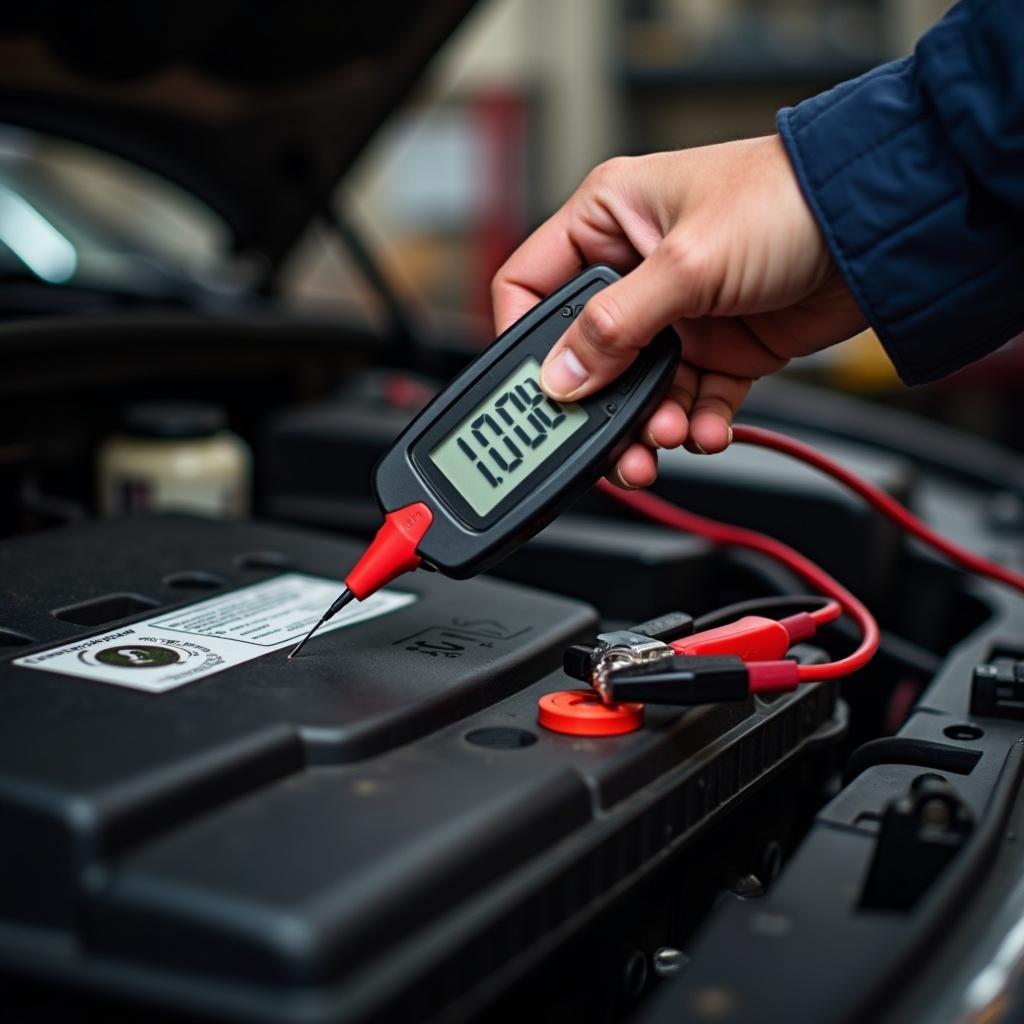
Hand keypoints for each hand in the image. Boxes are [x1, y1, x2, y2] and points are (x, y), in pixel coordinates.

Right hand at [491, 135, 866, 486]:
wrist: (882, 227)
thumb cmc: (788, 201)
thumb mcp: (686, 263)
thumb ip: (614, 325)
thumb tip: (561, 378)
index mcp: (608, 221)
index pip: (532, 287)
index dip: (527, 343)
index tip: (536, 393)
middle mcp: (635, 270)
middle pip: (587, 356)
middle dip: (598, 404)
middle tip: (604, 441)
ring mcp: (678, 314)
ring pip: (638, 390)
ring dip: (650, 424)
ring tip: (667, 438)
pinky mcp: (720, 348)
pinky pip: (691, 400)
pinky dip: (698, 425)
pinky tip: (707, 431)